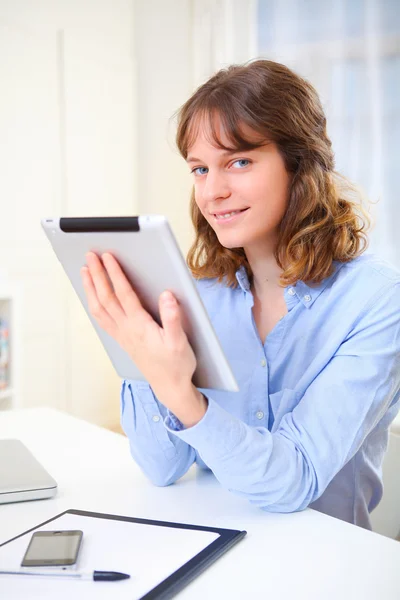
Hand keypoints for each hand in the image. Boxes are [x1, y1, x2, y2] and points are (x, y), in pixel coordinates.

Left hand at [80, 252, 204, 422]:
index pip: (123, 295)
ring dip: (91, 288)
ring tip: (85, 271)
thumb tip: (166, 295)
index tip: (108, 257)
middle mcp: (126, 330)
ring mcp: (122, 335)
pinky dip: (94, 304)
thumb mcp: (179, 341)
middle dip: (97, 275)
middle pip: (106, 298)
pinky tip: (93, 297)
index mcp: (140, 326)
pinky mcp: (123, 340)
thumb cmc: (176, 364)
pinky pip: (102, 319)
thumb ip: (172, 318)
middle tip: (90, 255)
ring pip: (99, 309)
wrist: (170, 387)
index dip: (114, 274)